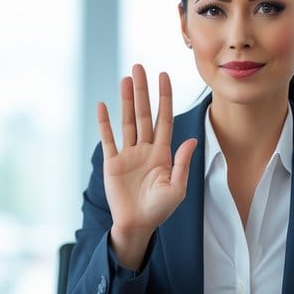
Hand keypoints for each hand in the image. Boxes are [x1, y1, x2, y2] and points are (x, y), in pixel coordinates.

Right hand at [97, 65, 197, 268]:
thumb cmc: (160, 211)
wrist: (137, 226)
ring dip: (126, 100)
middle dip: (143, 91)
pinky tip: (103, 105)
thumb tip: (190, 138)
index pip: (164, 119)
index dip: (165, 98)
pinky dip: (105, 123)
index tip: (164, 76)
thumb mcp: (177, 189)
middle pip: (144, 114)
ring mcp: (128, 154)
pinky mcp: (112, 163)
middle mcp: (145, 149)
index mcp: (163, 153)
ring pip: (127, 121)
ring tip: (125, 79)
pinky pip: (108, 139)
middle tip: (139, 68)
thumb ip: (182, 163)